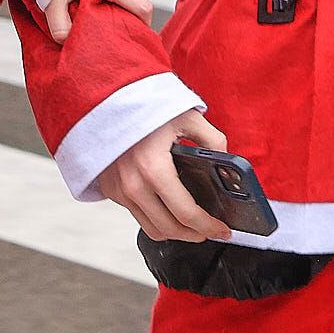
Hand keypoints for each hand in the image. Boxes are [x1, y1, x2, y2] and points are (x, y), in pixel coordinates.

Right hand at [93, 110, 232, 242]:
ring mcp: (119, 190)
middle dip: (194, 235)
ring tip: (190, 223)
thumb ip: (212, 140)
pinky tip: (168, 206)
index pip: (186, 214)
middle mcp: (133, 185)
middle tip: (210, 230)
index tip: (222, 229)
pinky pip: (137, 215)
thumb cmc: (145, 104)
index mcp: (154, 169)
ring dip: (174, 231)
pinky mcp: (111, 190)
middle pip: (169, 229)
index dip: (209, 227)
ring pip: (151, 228)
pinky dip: (155, 217)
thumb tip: (226, 164)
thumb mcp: (187, 116)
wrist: (107, 98)